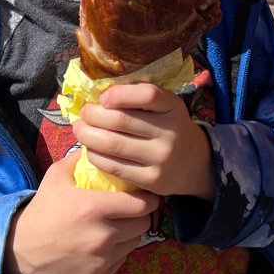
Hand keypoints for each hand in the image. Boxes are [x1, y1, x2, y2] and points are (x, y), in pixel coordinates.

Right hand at [4, 150, 158, 273]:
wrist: (21, 250)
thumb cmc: (42, 210)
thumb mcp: (57, 176)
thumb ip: (81, 158)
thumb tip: (100, 144)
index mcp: (94, 208)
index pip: (142, 204)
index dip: (148, 198)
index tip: (145, 194)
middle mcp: (102, 236)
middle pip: (143, 224)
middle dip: (141, 214)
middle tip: (131, 208)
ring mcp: (102, 259)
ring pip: (135, 242)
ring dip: (130, 232)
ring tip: (117, 224)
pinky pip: (122, 259)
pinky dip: (118, 250)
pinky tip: (104, 242)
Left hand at [74, 83, 214, 199]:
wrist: (194, 164)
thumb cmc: (168, 127)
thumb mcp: (165, 107)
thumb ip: (139, 98)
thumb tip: (97, 93)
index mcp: (173, 107)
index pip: (147, 95)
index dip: (120, 94)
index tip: (103, 97)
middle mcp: (170, 132)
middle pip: (120, 120)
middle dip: (93, 114)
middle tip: (84, 113)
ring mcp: (161, 158)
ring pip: (113, 144)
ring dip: (88, 135)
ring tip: (80, 129)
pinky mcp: (151, 180)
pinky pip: (114, 166)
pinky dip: (95, 155)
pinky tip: (90, 149)